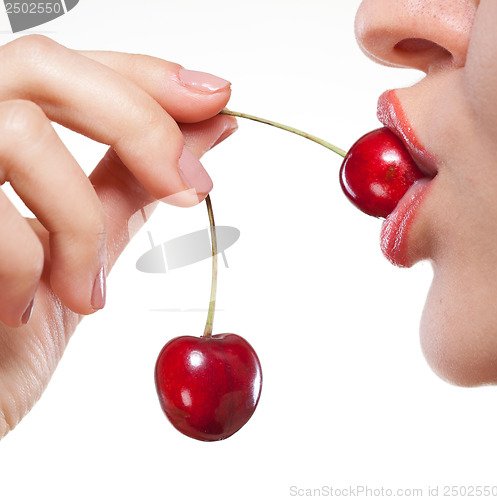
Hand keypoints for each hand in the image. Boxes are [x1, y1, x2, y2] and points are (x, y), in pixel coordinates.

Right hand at [0, 35, 236, 437]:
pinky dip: (32, 269)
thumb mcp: (83, 244)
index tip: (214, 99)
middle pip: (45, 66)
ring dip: (79, 224)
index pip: (70, 64)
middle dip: (138, 124)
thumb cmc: (8, 330)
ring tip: (85, 290)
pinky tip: (25, 309)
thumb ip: (134, 181)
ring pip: (19, 135)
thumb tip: (207, 129)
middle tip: (190, 187)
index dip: (146, 75)